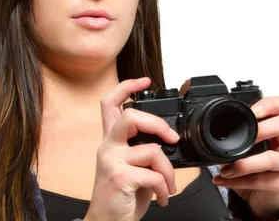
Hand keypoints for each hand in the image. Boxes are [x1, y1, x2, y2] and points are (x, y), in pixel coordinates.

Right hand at [84, 77, 178, 220]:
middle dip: (158, 124)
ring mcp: (111, 161)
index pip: (111, 103)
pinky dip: (164, 188)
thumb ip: (142, 149)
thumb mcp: (130, 167)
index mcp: (111, 140)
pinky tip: (161, 198)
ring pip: (152, 149)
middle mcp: (107, 146)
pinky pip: (154, 175)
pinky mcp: (119, 178)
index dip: (127, 87)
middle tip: (171, 139)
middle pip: (130, 116)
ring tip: (167, 185)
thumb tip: (167, 141)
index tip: (145, 80)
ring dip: (168, 171)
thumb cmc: (121, 197)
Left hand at [212, 96, 278, 220]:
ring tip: (227, 168)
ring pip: (273, 158)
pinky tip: (225, 179)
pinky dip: (240, 181)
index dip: (269, 104)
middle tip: (245, 139)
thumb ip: (229, 135)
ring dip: (246, 164)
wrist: (261, 196)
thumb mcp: (240, 146)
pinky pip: (263, 180)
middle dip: (264, 128)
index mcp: (272, 127)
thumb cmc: (251, 166)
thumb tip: (201, 128)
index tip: (252, 111)